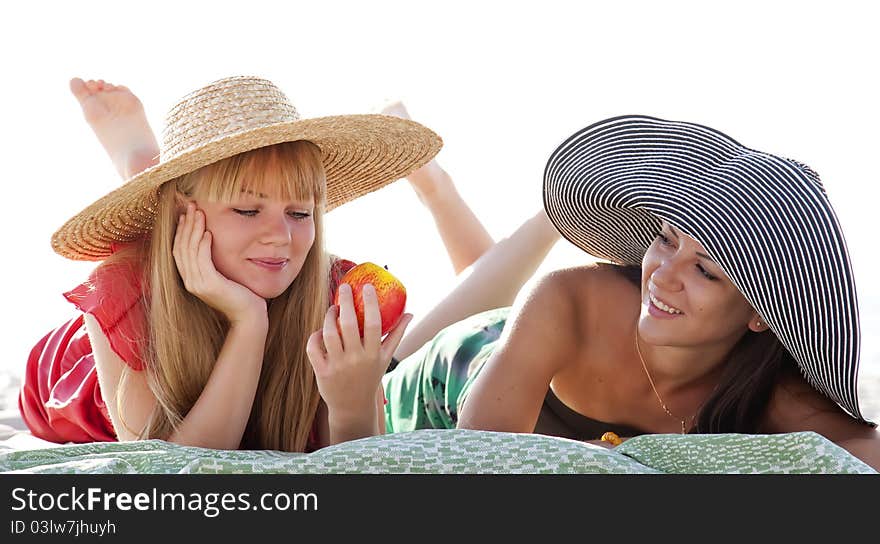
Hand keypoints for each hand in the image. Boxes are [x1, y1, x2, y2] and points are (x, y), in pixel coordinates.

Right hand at [172, 203, 266, 323]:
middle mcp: (190, 282)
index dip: (181, 231)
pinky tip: (208, 232)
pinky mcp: (209, 285)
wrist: (248, 316)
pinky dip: (203, 245)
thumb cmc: (241, 295)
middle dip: (185, 224)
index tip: (186, 213)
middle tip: (191, 205)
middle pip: (181, 247)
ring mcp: (198, 284)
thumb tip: (212, 240)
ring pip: (190, 251)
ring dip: (194, 229)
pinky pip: (202, 260)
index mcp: (190, 279)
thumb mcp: (223, 276)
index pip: (179, 250)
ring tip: (199, 213)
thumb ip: (213, 263)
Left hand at [306, 283, 411, 428]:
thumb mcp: (385, 359)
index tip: (367, 287)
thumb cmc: (370, 378)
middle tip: (344, 288)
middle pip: (348, 324)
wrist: (353, 407)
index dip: (370, 303)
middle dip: (345, 302)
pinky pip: (314, 347)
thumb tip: (410, 314)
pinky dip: (315, 335)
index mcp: (373, 354)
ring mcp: (337, 366)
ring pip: (329, 333)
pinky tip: (321, 330)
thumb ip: (396, 335)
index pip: (373, 323)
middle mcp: (356, 359)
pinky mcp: (322, 372)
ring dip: (329, 317)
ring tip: (333, 309)